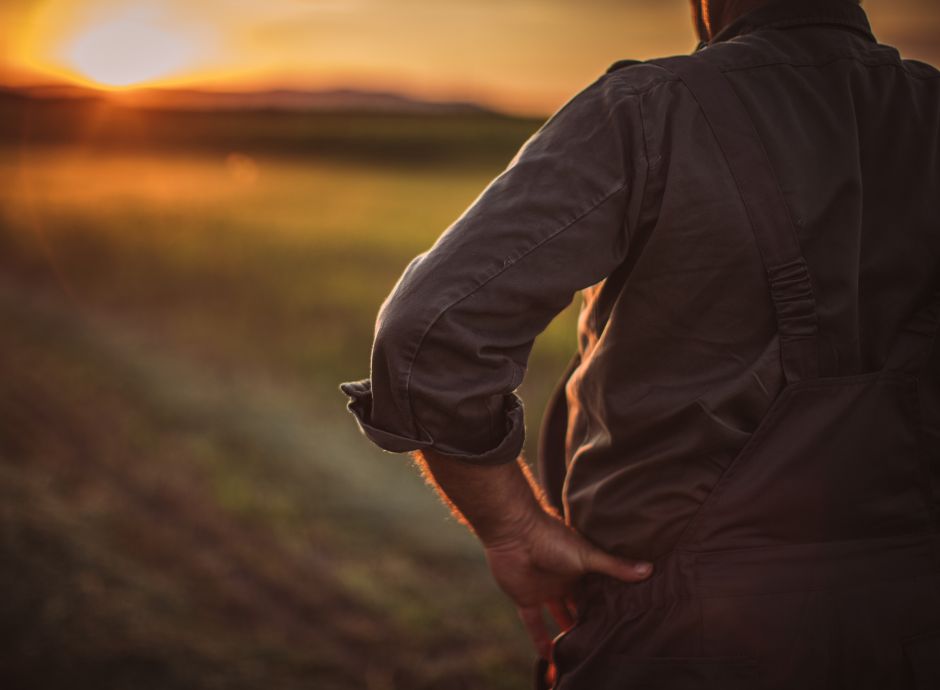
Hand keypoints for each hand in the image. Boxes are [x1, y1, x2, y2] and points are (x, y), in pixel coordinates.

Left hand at [482, 509, 652, 658]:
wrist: (515, 533)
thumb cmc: (552, 538)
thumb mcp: (588, 555)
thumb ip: (616, 566)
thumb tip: (650, 569)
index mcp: (580, 566)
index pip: (597, 589)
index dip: (608, 603)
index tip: (623, 619)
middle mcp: (564, 579)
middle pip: (578, 604)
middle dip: (589, 618)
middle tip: (605, 638)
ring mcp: (545, 589)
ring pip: (559, 615)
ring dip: (567, 631)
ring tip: (583, 651)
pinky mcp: (526, 598)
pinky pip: (534, 624)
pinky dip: (541, 640)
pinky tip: (551, 658)